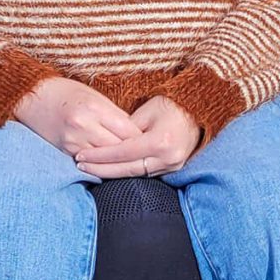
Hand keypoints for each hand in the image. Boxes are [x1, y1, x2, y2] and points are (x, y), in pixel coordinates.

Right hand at [14, 76, 143, 156]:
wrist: (32, 96)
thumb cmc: (66, 91)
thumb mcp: (94, 96)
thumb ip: (114, 114)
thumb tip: (135, 131)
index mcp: (95, 108)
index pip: (128, 131)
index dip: (141, 137)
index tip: (150, 140)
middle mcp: (84, 126)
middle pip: (119, 148)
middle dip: (133, 152)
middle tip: (146, 154)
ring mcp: (73, 141)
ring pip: (105, 159)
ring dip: (117, 161)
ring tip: (131, 161)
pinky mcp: (65, 151)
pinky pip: (89, 162)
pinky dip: (100, 163)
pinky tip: (110, 163)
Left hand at [75, 95, 202, 177]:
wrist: (199, 111)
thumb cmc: (171, 104)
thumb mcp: (147, 110)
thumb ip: (126, 128)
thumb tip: (106, 141)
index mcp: (160, 141)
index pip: (123, 153)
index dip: (100, 156)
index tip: (81, 156)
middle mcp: (168, 157)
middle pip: (127, 169)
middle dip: (101, 169)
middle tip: (80, 166)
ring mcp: (172, 165)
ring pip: (135, 175)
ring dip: (112, 173)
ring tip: (91, 169)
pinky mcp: (173, 169)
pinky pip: (145, 174)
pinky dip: (127, 172)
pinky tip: (111, 170)